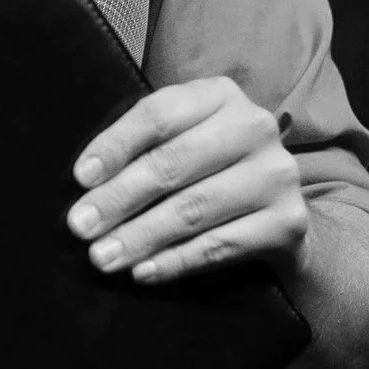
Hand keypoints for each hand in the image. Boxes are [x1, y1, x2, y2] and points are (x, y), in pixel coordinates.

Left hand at [66, 76, 307, 284]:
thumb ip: (144, 148)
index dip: (116, 145)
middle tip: (79, 227)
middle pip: (172, 162)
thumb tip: (88, 184)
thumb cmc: (210, 171)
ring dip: (140, 236)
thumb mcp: (182, 141)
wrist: (280, 216)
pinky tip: (143, 272)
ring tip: (102, 256)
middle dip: (119, 198)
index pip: (158, 114)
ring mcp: (276, 174)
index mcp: (219, 95)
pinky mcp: (289, 221)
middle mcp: (254, 126)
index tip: (80, 178)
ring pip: (193, 208)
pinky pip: (220, 246)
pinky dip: (176, 261)